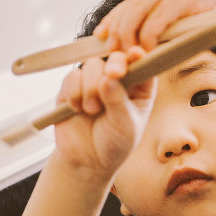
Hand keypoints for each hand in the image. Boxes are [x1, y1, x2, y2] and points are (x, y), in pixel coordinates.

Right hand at [53, 46, 155, 176]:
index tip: (134, 54)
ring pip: (92, 65)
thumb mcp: (125, 126)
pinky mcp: (72, 87)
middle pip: (116, 57)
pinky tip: (77, 109)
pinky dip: (74, 91)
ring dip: (91, 86)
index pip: (143, 64)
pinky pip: (71, 76)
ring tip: (92, 110)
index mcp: (140, 87)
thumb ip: (118, 102)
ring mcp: (95, 81)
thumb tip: (109, 78)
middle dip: (114, 64)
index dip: (139, 55)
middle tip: (112, 74)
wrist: (86, 161)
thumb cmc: (115, 143)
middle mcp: (119, 80)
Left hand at [92, 0, 215, 51]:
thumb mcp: (188, 17)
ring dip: (130, 34)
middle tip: (110, 49)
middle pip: (132, 4)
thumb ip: (168, 20)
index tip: (101, 35)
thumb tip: (142, 40)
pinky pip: (159, 18)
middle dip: (117, 28)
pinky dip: (149, 35)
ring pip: (140, 10)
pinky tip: (146, 48)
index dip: (114, 18)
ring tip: (127, 53)